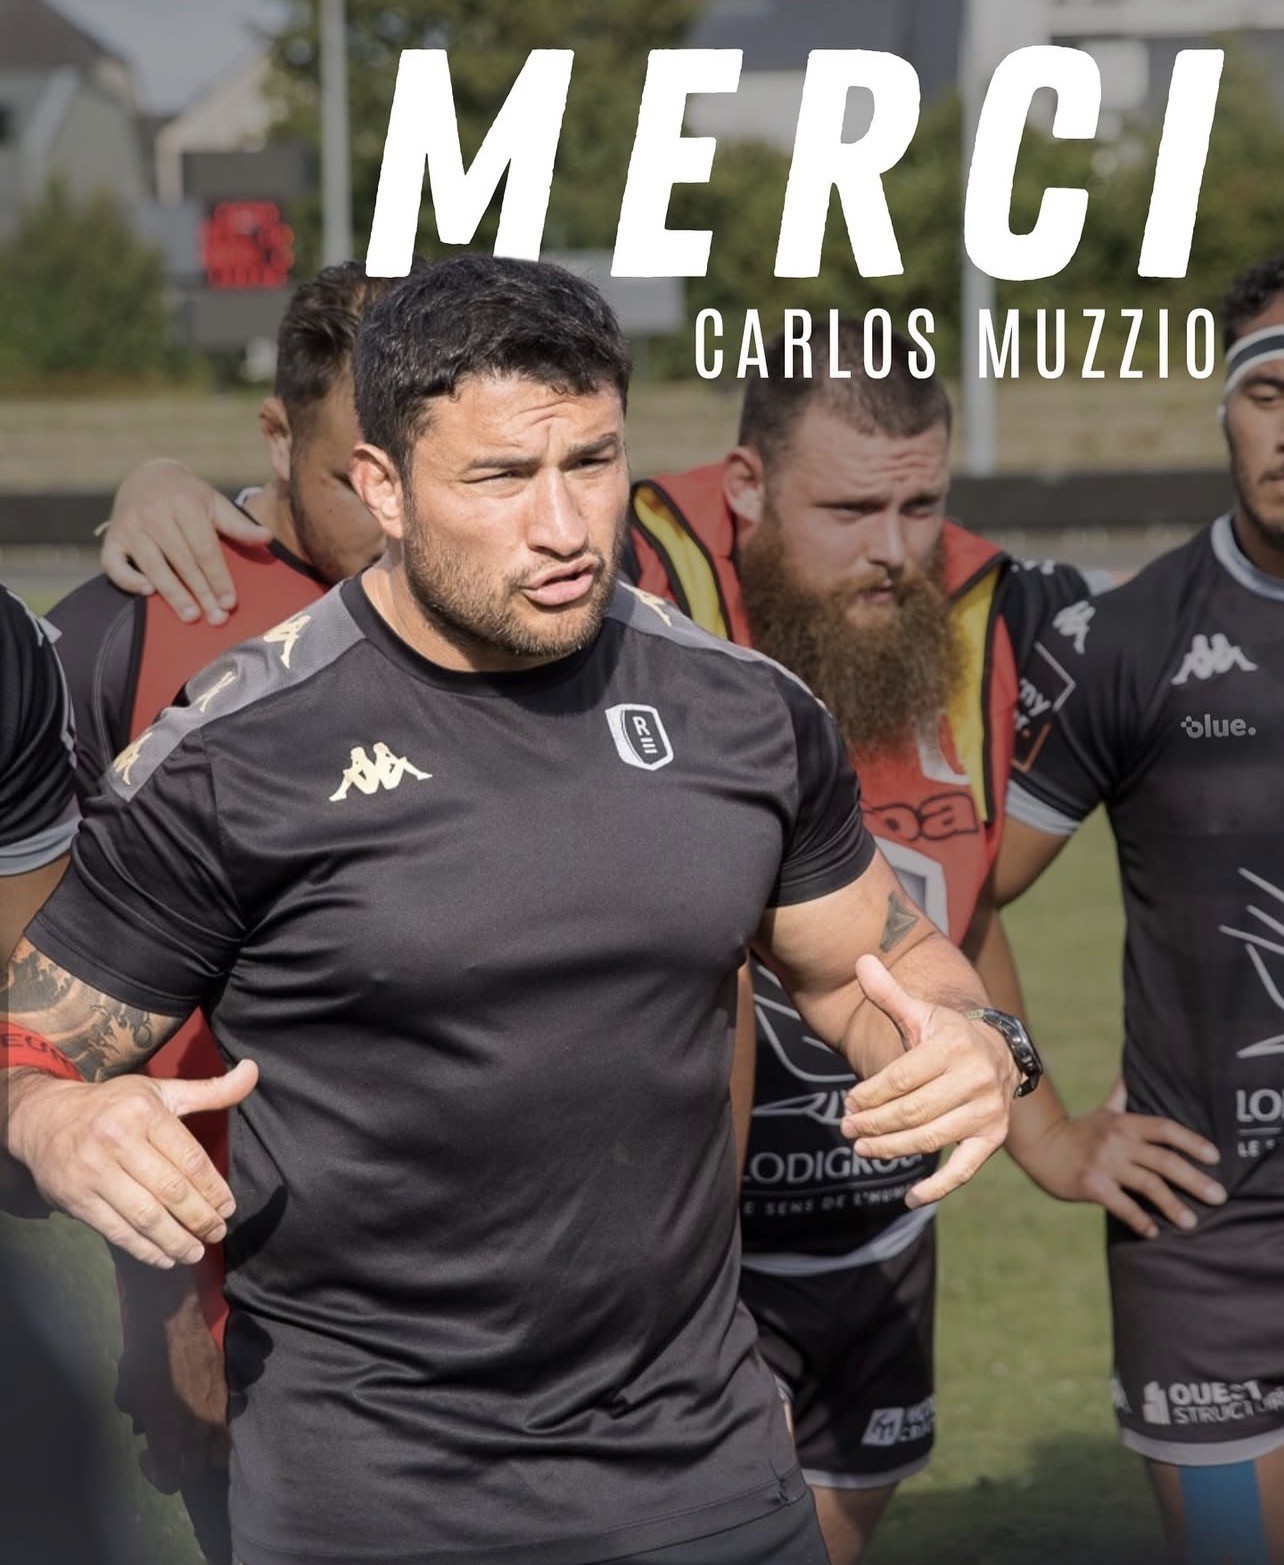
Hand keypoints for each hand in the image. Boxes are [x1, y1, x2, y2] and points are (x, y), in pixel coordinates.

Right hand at [6, 1061, 257, 1266]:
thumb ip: (210, 1090)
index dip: (213, 1189)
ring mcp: (93, 1171)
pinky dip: (144, 1249)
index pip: (189, 1158)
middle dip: (200, 1218)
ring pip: (145, 1215)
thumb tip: (253, 1071)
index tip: (228, 1207)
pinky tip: (165, 1257)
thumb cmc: (114, 1106)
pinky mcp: (75, 1198)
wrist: (44, 1119)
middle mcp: (117, 1139)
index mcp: (143, 1111)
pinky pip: (117, 1230)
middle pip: (170, 1190)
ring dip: (176, 1240)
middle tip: (218, 1232)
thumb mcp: (160, 1091)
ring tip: (196, 1252)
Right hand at [100, 460, 269, 624]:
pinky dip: (128, 579)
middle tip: (216, 618)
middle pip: (182, 561)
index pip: (204, 548)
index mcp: (183, 504)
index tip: (230, 602)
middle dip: (201, 592)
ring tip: (191, 616)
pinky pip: (114, 563)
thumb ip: (238, 524)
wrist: (146, 477)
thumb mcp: (214, 503)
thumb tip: (267, 537)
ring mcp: (130, 526)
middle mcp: (154, 514)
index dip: (218, 577)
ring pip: (153, 566)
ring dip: (172, 593)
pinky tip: (147, 593)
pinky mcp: (112, 538)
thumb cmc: (188, 496)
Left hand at [115, 1258, 228, 1492]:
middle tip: (169, 1445)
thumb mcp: (127, 1392)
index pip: (170, 1480)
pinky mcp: (227, 1390)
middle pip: (196, 1470)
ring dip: (205, 1451)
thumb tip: (145, 1421)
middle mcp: (196, 1431)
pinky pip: (227, 1421)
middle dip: (181, 1465)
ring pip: (220, 1451)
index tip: (148, 1454)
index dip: (157, 1475)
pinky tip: (203, 1408)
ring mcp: (216, 1411)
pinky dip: (218, 1424)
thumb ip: (137, 1415)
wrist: (173, 1321)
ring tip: (193, 1435)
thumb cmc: (144, 1357)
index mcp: (168, 1436)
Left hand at [839, 955, 1018, 1206]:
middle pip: (912, 1111)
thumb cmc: (946, 1033)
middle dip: (873, 1124)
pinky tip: (909, 1198)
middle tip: (846, 1130)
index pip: (900, 1079)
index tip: (847, 1104)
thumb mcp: (919, 1012)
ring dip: (891, 1149)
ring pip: (930, 1138)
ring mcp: (987, 1111)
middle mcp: (976, 1078)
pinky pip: (964, 1169)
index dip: (869, 1095)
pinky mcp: (993, 1138)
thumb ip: (888, 994)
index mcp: (953, 1046)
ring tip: (861, 1150)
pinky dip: (937, 1186)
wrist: (997, 1052)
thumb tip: (860, 961)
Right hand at [1023, 1079, 1226, 1237]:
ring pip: (1149, 1185)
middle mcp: (1118, 1141)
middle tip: (1219, 1197)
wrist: (1040, 1147)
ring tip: (1191, 1222)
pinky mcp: (1092, 1185)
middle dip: (1195, 1180)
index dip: (1192, 1141)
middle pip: (1165, 1160)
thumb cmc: (1077, 1132)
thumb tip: (1127, 1076)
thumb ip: (1119, 1098)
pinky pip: (1123, 1205)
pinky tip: (1152, 1232)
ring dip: (1173, 1206)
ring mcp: (1105, 1164)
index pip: (1165, 1129)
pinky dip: (1140, 1220)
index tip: (1215, 1158)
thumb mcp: (1101, 1114)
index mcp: (1124, 1124)